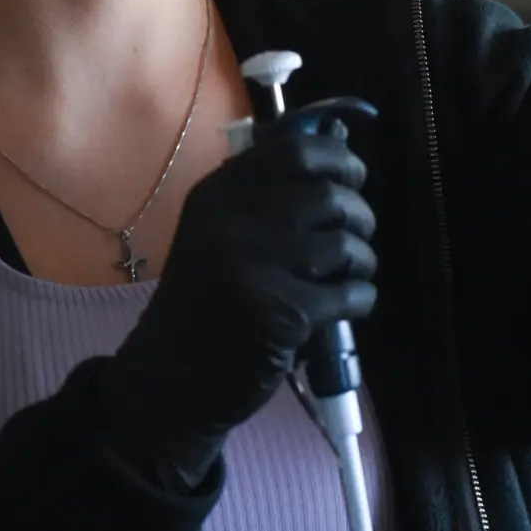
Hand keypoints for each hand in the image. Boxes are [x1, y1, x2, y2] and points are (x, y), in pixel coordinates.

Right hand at [100, 121, 376, 483]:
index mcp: (219, 194)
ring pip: (346, 245)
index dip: (339, 160)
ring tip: (349, 276)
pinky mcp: (281, 313)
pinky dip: (360, 299)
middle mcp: (234, 221)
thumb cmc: (203, 303)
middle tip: (356, 236)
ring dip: (362, 261)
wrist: (167, 379)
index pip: (297, 151)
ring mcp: (256, 266)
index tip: (352, 178)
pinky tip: (345, 307)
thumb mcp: (216, 234)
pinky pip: (350, 293)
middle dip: (359, 216)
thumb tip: (338, 158)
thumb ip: (265, 198)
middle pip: (330, 196)